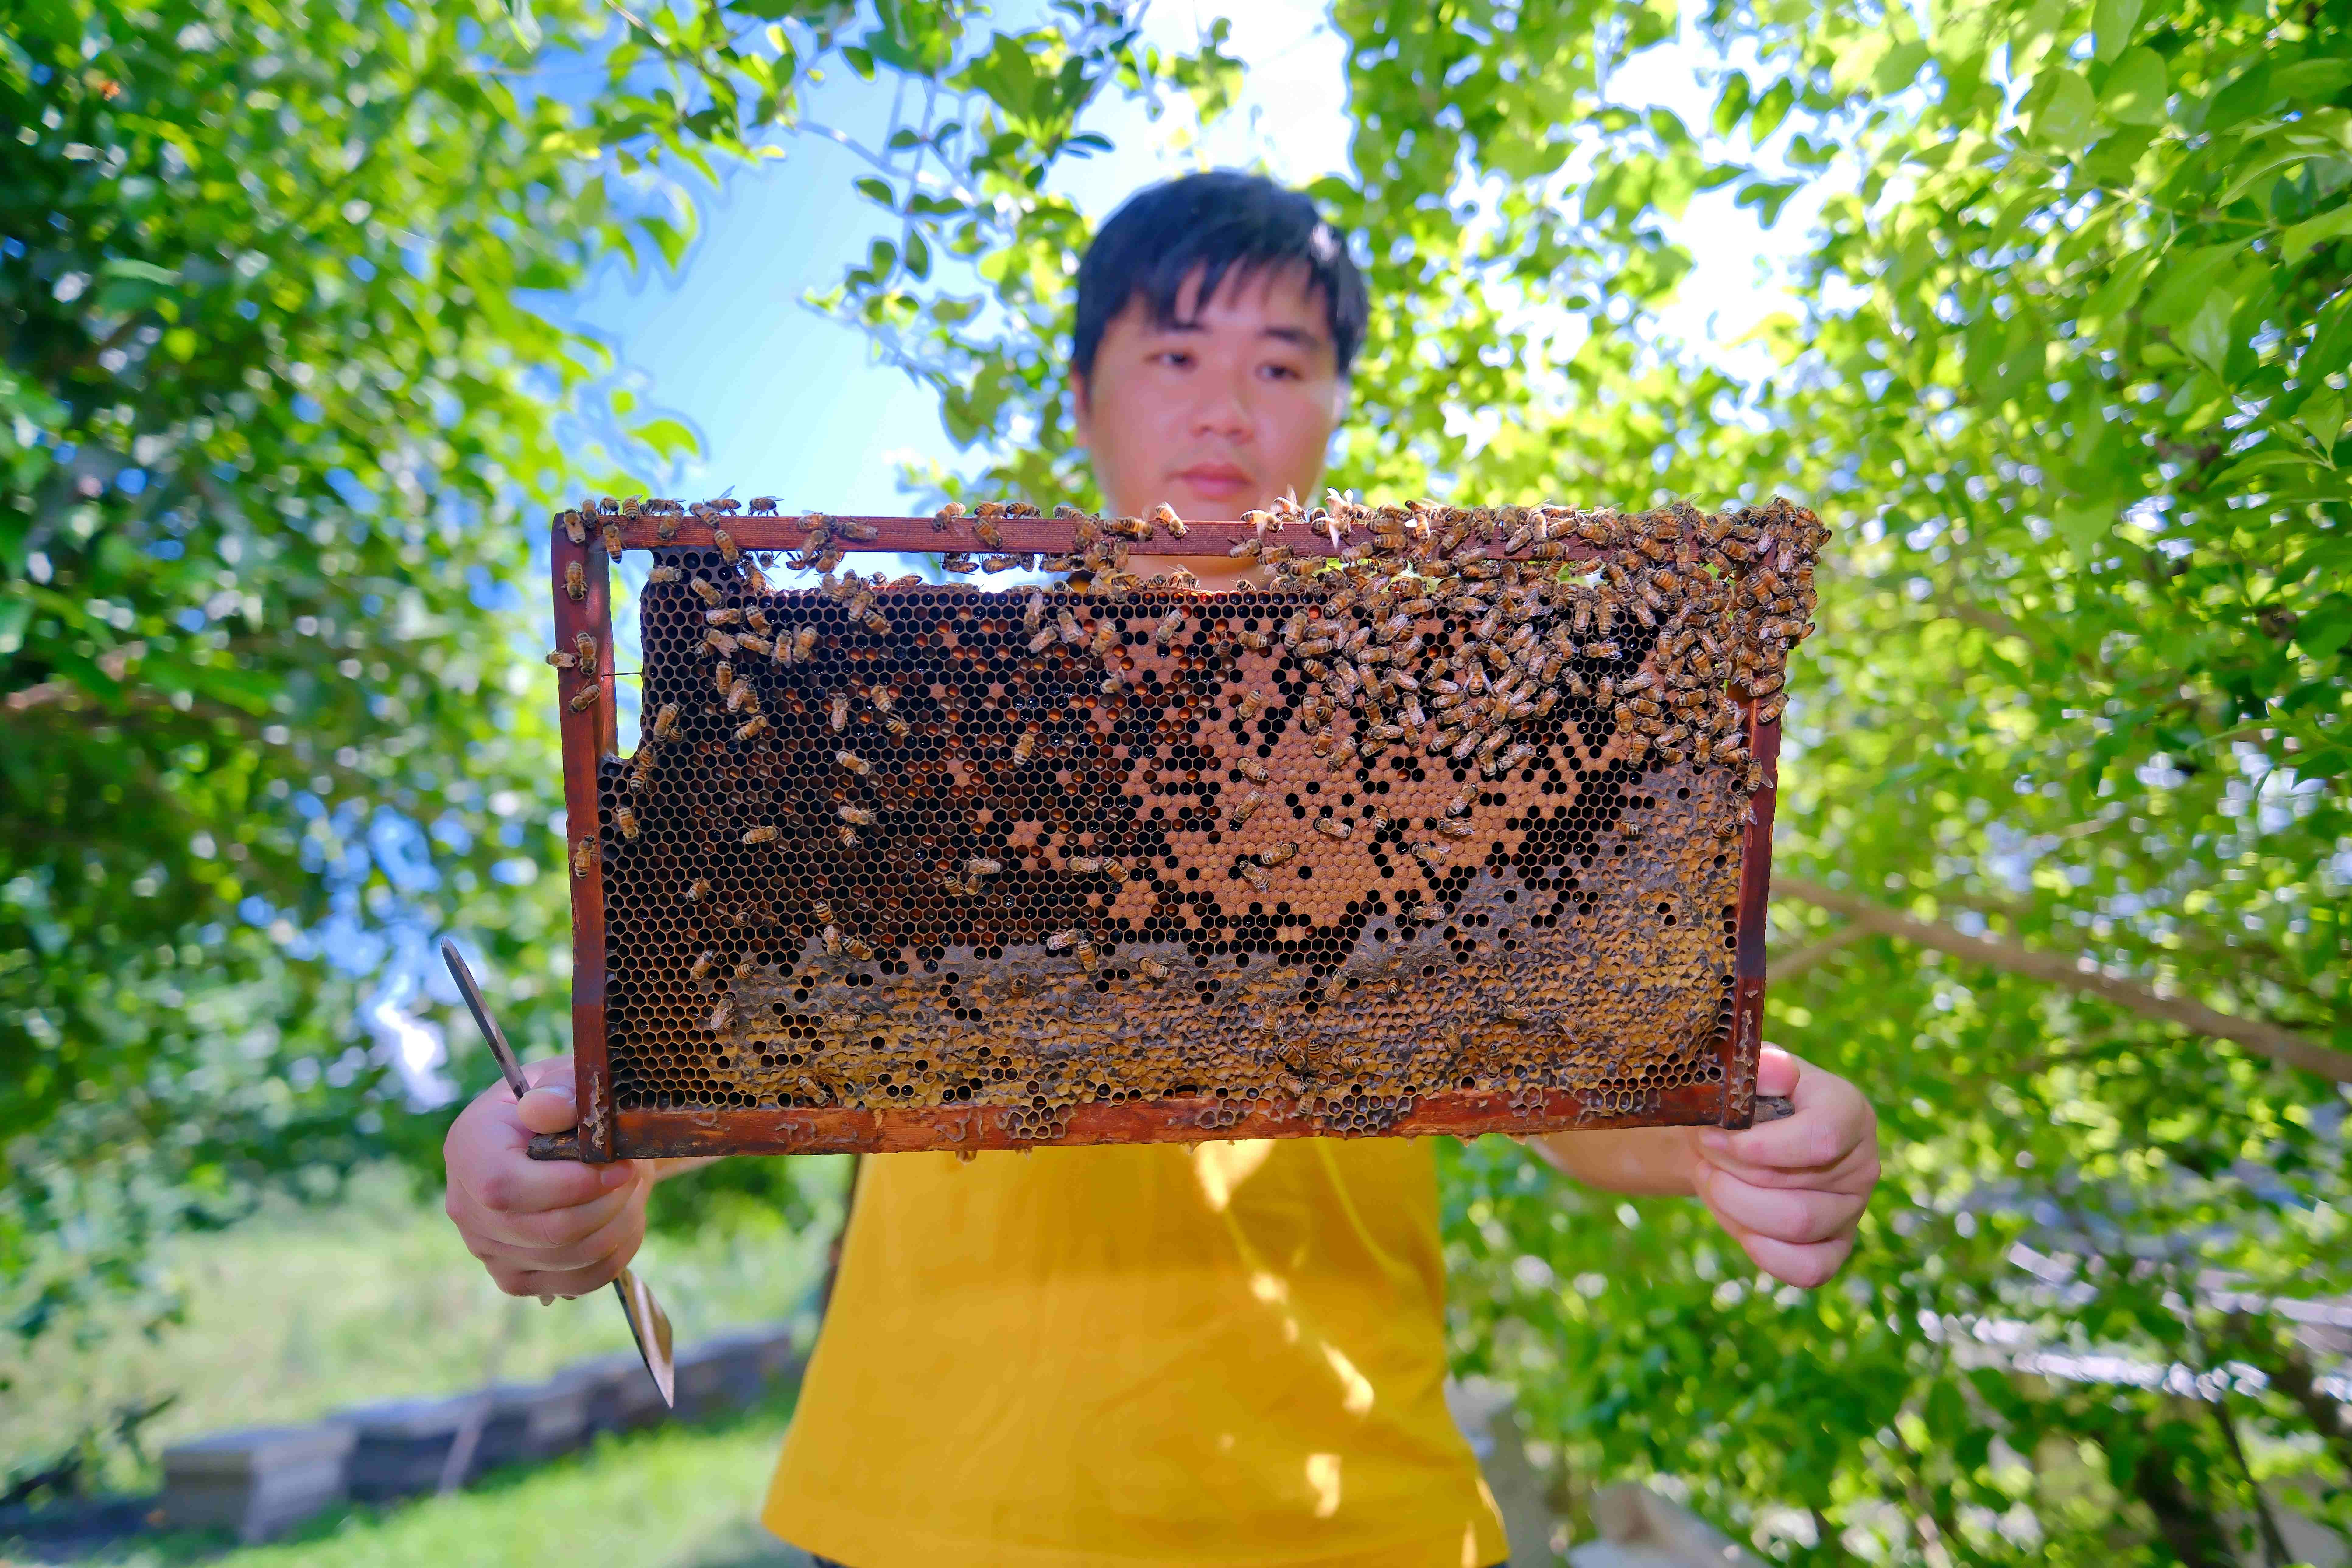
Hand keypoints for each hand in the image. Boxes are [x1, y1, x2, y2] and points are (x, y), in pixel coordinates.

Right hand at [442, 1057, 649, 1299]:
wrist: (555, 1136)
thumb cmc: (561, 1104)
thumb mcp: (563, 1079)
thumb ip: (559, 1091)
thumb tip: (544, 1110)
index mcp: (468, 1149)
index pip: (507, 1188)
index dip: (574, 1184)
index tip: (621, 1166)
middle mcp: (466, 1207)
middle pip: (547, 1232)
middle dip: (609, 1206)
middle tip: (636, 1174)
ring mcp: (488, 1249)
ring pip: (570, 1260)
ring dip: (620, 1226)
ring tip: (634, 1191)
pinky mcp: (517, 1277)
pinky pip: (578, 1281)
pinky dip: (616, 1253)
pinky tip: (625, 1219)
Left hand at [1691, 1045, 1877, 1287]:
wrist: (1748, 1132)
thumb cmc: (1750, 1098)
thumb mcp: (1753, 1070)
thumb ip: (1764, 1067)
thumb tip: (1776, 1070)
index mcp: (1849, 1111)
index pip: (1820, 1138)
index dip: (1756, 1146)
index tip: (1708, 1135)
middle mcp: (1863, 1164)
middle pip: (1793, 1186)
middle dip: (1729, 1172)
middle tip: (1699, 1152)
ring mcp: (1852, 1210)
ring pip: (1795, 1226)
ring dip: (1735, 1205)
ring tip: (1709, 1177)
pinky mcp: (1836, 1246)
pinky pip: (1808, 1269)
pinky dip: (1762, 1251)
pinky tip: (1734, 1220)